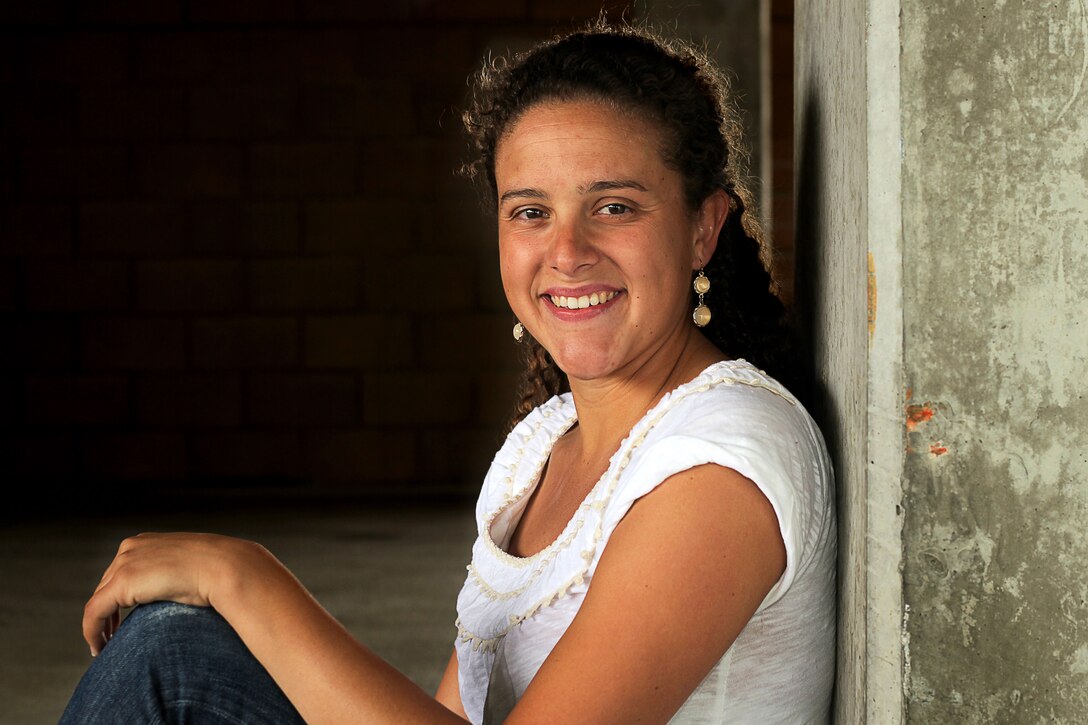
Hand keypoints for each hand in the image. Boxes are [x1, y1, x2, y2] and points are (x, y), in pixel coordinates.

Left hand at [82, 532, 258, 655]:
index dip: (116, 599)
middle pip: (107, 586)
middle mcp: (130, 548)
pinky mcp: (122, 583)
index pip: (121, 572)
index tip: (120, 621)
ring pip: (99, 600)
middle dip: (108, 613)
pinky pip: (95, 612)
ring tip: (105, 645)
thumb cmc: (217, 570)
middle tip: (111, 637)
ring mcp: (124, 563)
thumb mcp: (188, 568)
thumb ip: (172, 575)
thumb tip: (173, 593)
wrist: (225, 567)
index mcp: (145, 542)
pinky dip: (92, 632)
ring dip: (100, 625)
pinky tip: (100, 647)